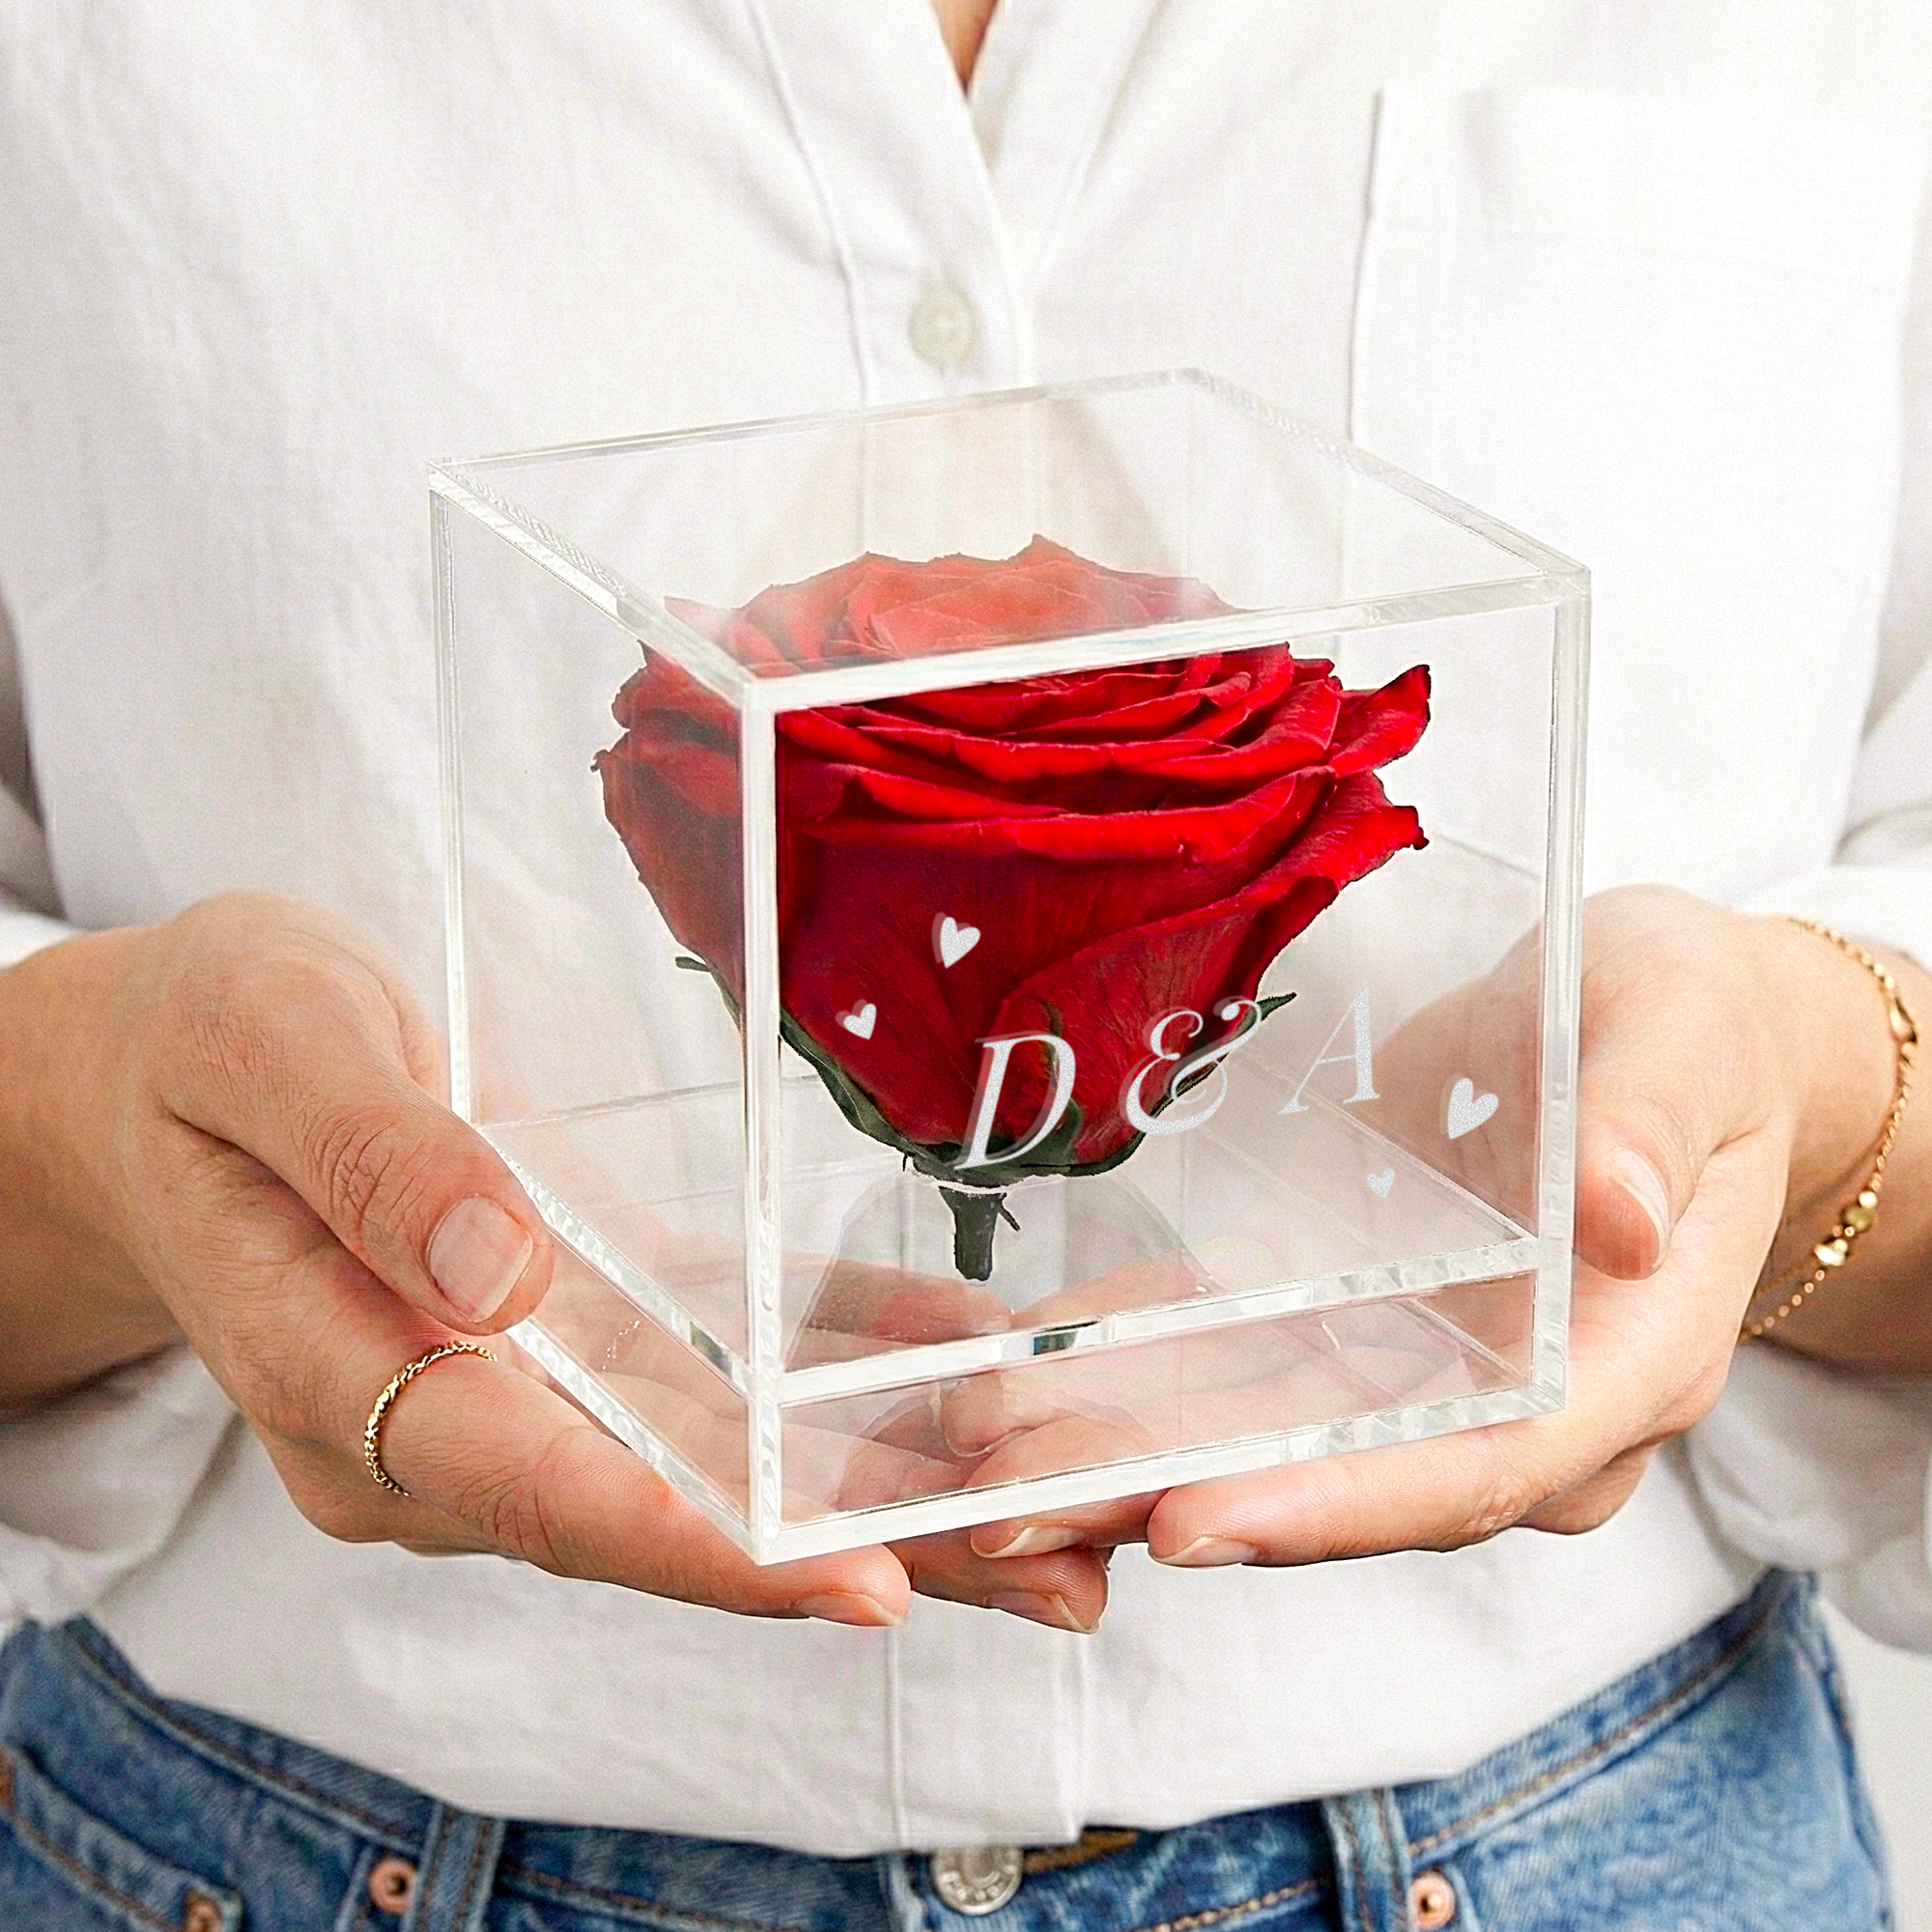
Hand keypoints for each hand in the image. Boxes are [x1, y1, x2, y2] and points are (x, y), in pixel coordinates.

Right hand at [0, 892, 1105, 1630]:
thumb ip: (367, 1157)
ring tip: (1063, 1506)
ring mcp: (513, 1391)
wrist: (175, 1074)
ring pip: (711, 1458)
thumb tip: (495, 1279)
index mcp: (338, 1379)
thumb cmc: (202, 1047)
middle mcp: (438, 1425)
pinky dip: (840, 1369)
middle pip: (661, 1508)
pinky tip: (966, 1359)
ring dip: (879, 1480)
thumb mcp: (263, 1048)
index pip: (536, 1489)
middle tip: (1052, 1566)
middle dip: (852, 1542)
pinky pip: (719, 1368)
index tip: (852, 1580)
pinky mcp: (571, 1333)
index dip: (700, 1545)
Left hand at [954, 884, 1931, 1569]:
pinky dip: (1139, 1370)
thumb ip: (1647, 1127)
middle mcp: (1518, 1403)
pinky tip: (1027, 1364)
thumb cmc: (1688, 1029)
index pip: (1480, 1468)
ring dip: (1127, 1451)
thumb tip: (1617, 1220)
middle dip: (1177, 1498)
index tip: (1192, 1524)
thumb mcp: (1682, 1040)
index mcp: (1624, 1365)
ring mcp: (1430, 1373)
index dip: (1334, 1506)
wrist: (1660, 1036)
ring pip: (1271, 1439)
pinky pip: (1241, 1361)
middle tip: (1014, 1512)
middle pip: (1342, 1484)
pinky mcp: (1360, 1325)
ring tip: (980, 1454)